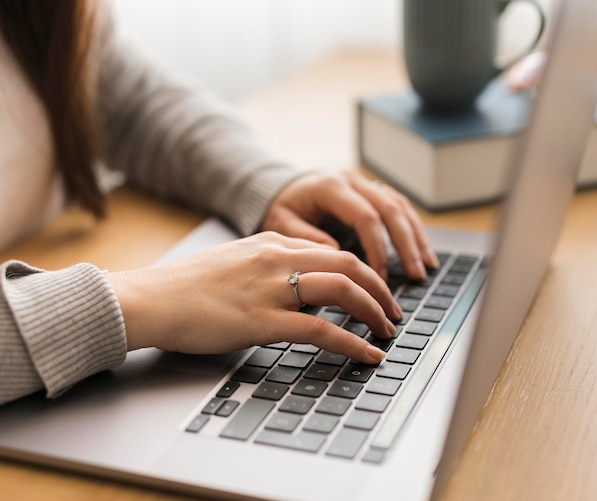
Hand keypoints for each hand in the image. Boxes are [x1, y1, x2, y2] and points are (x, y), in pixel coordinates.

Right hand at [107, 232, 402, 363]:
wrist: (149, 299)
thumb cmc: (185, 286)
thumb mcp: (235, 264)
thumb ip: (270, 270)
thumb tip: (302, 293)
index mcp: (271, 243)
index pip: (332, 251)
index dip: (362, 272)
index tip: (376, 289)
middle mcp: (276, 260)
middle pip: (348, 265)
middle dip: (380, 288)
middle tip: (394, 310)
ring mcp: (270, 289)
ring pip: (342, 291)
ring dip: (373, 311)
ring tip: (387, 330)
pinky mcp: (262, 321)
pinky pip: (321, 331)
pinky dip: (352, 342)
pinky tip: (366, 353)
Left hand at [261, 170, 437, 281]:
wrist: (283, 188)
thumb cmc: (282, 209)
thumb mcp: (281, 224)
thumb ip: (306, 238)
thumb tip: (337, 256)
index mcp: (331, 186)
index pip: (364, 217)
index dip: (377, 248)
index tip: (380, 277)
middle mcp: (352, 180)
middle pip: (390, 210)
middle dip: (405, 245)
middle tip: (415, 275)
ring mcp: (365, 183)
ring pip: (400, 206)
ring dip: (416, 238)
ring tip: (425, 268)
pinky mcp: (372, 190)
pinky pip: (399, 207)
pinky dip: (413, 230)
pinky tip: (422, 252)